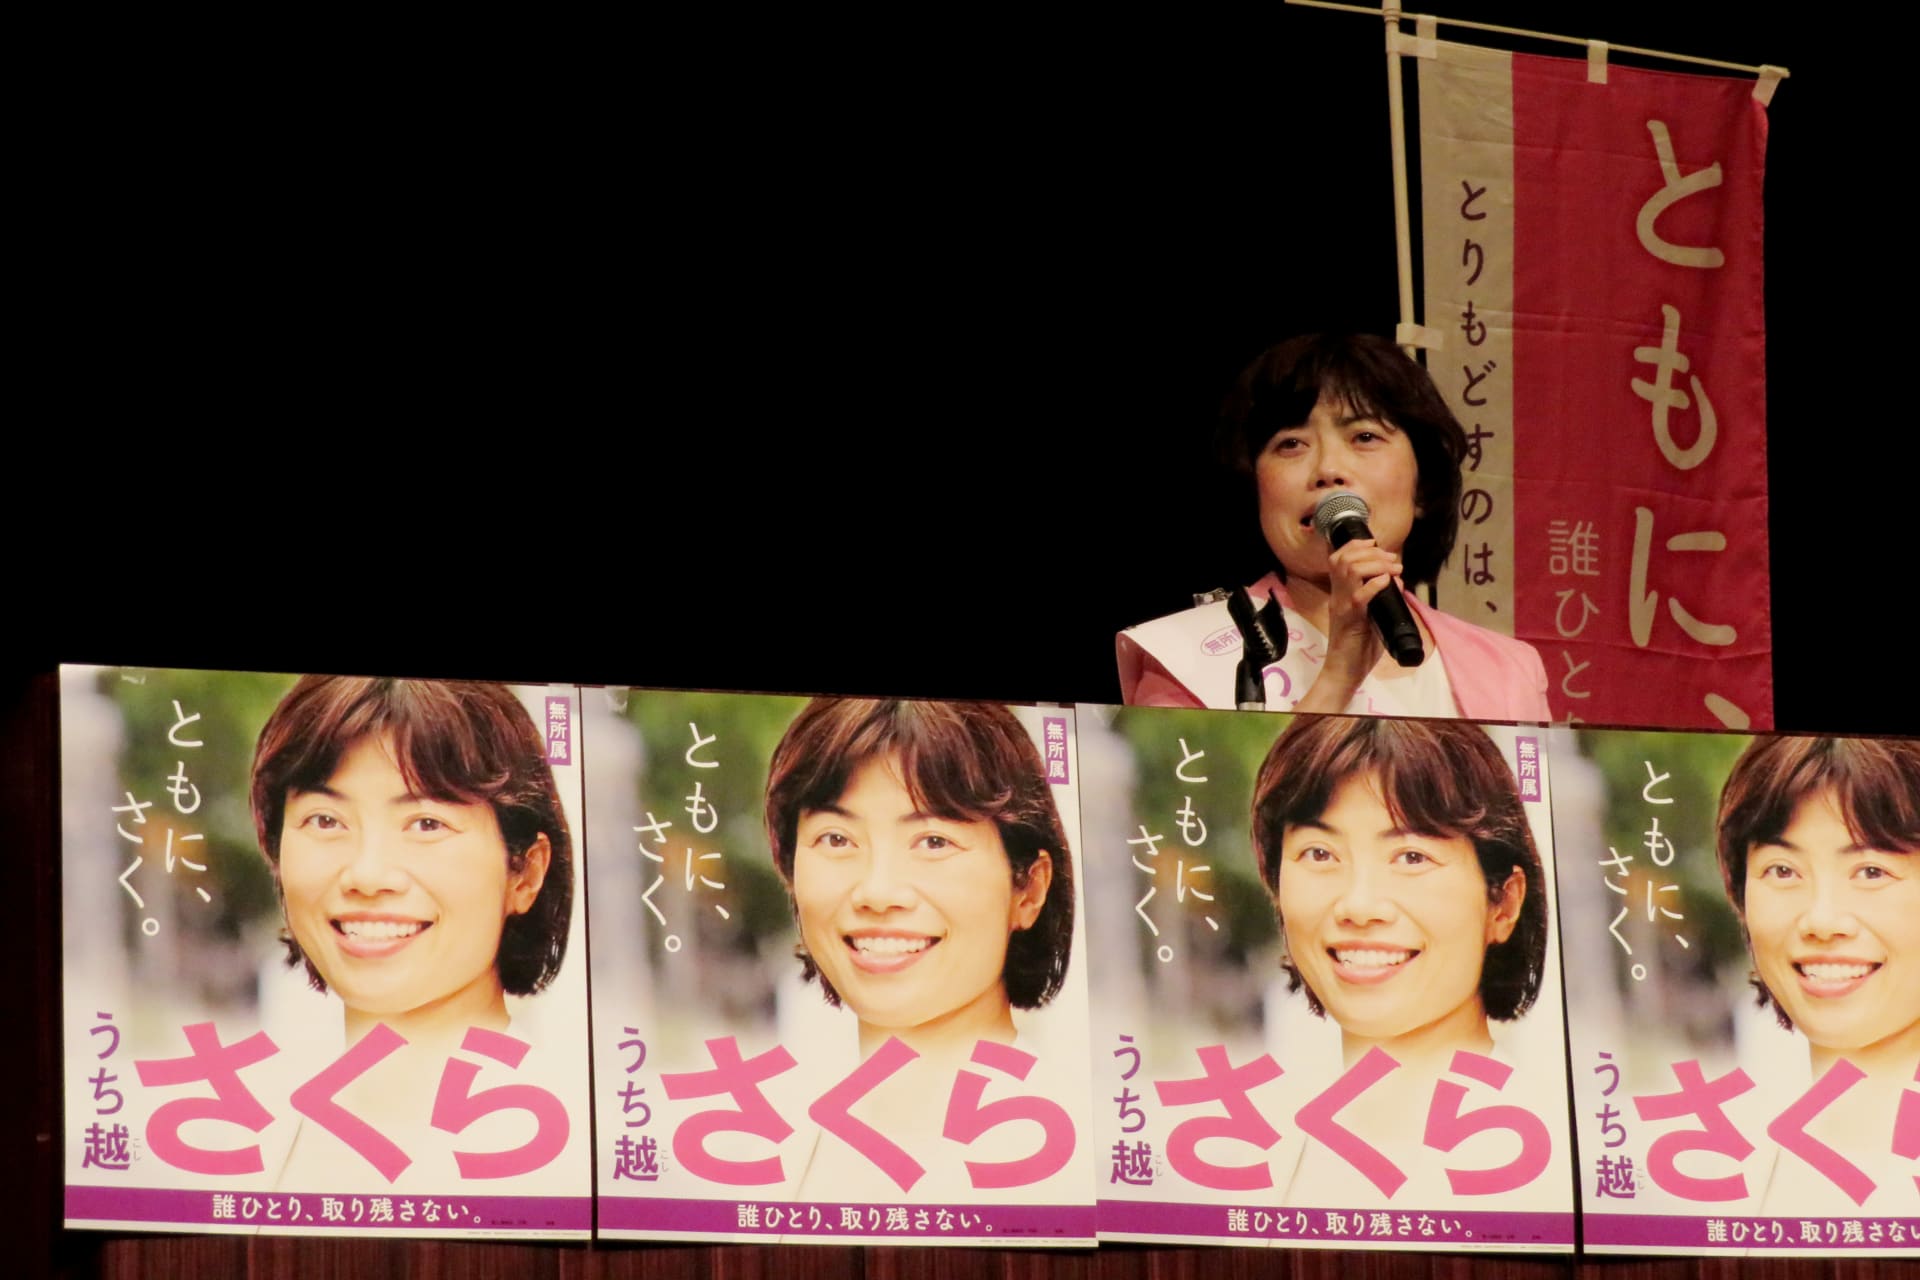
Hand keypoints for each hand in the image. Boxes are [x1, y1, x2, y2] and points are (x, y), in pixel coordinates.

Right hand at [1320, 536, 1404, 685]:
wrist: (1344, 673)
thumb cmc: (1358, 649)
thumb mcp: (1371, 618)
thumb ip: (1381, 600)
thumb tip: (1397, 582)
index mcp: (1340, 594)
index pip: (1339, 558)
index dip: (1357, 545)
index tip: (1377, 544)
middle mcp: (1338, 596)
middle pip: (1344, 559)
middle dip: (1371, 551)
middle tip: (1391, 558)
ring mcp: (1342, 607)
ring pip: (1350, 571)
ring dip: (1375, 564)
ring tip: (1393, 568)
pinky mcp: (1350, 620)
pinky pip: (1359, 596)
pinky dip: (1375, 585)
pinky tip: (1387, 582)